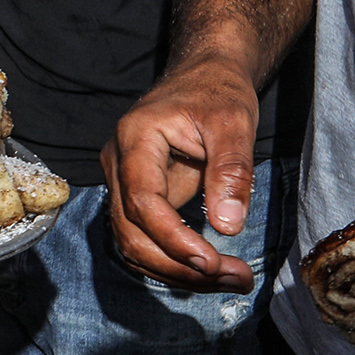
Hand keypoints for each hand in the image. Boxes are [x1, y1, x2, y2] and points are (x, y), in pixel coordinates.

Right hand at [102, 54, 262, 290]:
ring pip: (134, 243)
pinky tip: (211, 269)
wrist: (204, 75)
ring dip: (178, 271)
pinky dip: (175, 261)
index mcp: (135, 138)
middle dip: (179, 266)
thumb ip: (230, 171)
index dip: (173, 238)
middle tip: (235, 278)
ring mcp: (124, 182)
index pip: (142, 201)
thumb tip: (228, 226)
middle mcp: (119, 164)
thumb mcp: (234, 122)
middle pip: (131, 232)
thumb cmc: (217, 91)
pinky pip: (146, 239)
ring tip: (231, 278)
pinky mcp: (139, 196)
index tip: (212, 261)